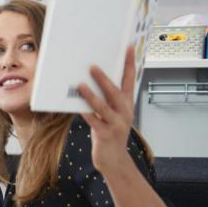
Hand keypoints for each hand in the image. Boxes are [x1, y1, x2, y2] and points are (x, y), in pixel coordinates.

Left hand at [77, 47, 135, 177]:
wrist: (114, 159)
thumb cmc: (110, 132)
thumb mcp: (111, 114)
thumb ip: (105, 99)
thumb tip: (89, 80)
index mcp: (127, 104)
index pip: (130, 80)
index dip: (129, 64)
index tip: (128, 48)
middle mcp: (125, 111)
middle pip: (116, 91)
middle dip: (104, 78)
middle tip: (93, 66)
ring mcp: (116, 123)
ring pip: (104, 106)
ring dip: (92, 95)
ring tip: (81, 84)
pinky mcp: (106, 134)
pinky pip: (94, 121)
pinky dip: (86, 113)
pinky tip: (77, 107)